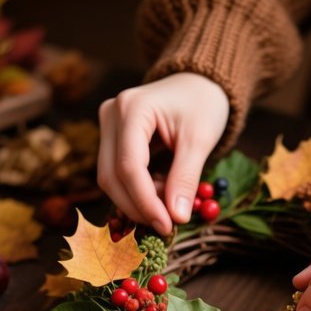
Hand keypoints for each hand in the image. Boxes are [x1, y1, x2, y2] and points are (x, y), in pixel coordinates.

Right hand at [97, 73, 229, 235]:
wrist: (197, 84)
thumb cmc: (202, 105)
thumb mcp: (200, 140)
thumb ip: (186, 178)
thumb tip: (176, 218)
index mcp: (132, 108)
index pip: (129, 167)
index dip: (145, 202)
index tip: (167, 226)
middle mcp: (111, 114)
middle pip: (111, 176)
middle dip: (138, 206)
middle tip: (167, 225)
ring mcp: (107, 126)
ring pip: (111, 178)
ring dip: (138, 200)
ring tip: (170, 202)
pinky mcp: (111, 138)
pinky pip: (117, 173)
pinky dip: (139, 190)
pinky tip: (162, 190)